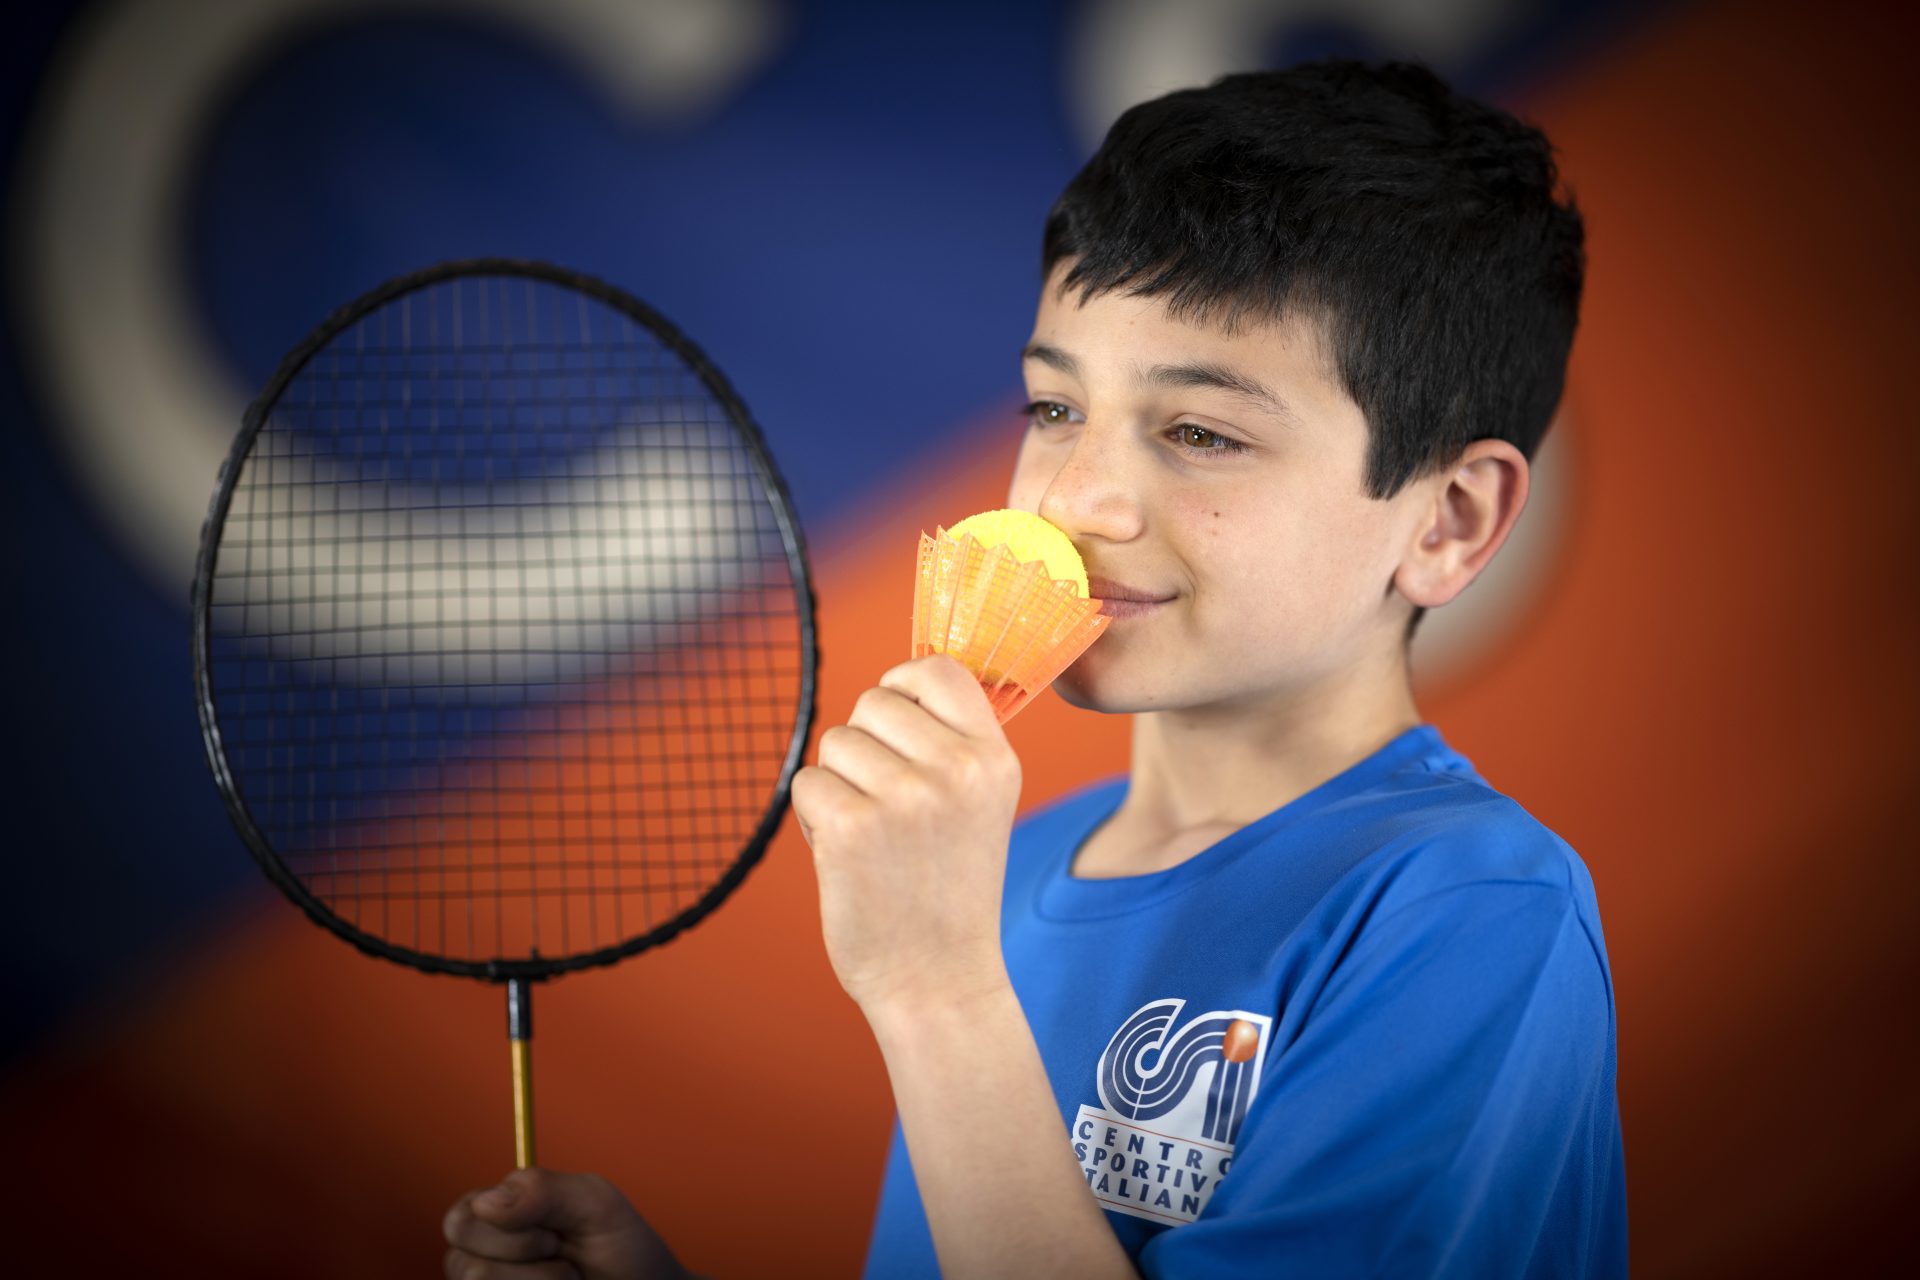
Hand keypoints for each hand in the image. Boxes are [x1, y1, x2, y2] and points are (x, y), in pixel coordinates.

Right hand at [442, 1168, 693, 1279]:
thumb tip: (484, 1202)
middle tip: (564, 1260)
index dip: (507, 1230)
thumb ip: (543, 1189)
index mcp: (499, 1217)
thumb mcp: (595, 1203)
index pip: (460, 1219)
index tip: (554, 1235)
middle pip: (460, 1262)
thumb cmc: (623, 1250)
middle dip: (523, 1260)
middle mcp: (486, 1258)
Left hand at [791, 654, 1022, 1016]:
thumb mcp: (981, 805)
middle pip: (873, 702)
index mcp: (994, 759)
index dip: (903, 681)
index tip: (895, 716)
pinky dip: (813, 816)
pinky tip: (846, 855)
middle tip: (886, 804)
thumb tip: (900, 679)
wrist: (937, 978)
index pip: (939, 668)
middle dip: (865, 744)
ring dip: (838, 783)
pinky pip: (806, 783)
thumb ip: (952, 742)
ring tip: (871, 835)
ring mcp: (903, 797)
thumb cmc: (948, 888)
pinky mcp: (851, 827)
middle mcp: (955, 770)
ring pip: (835, 743)